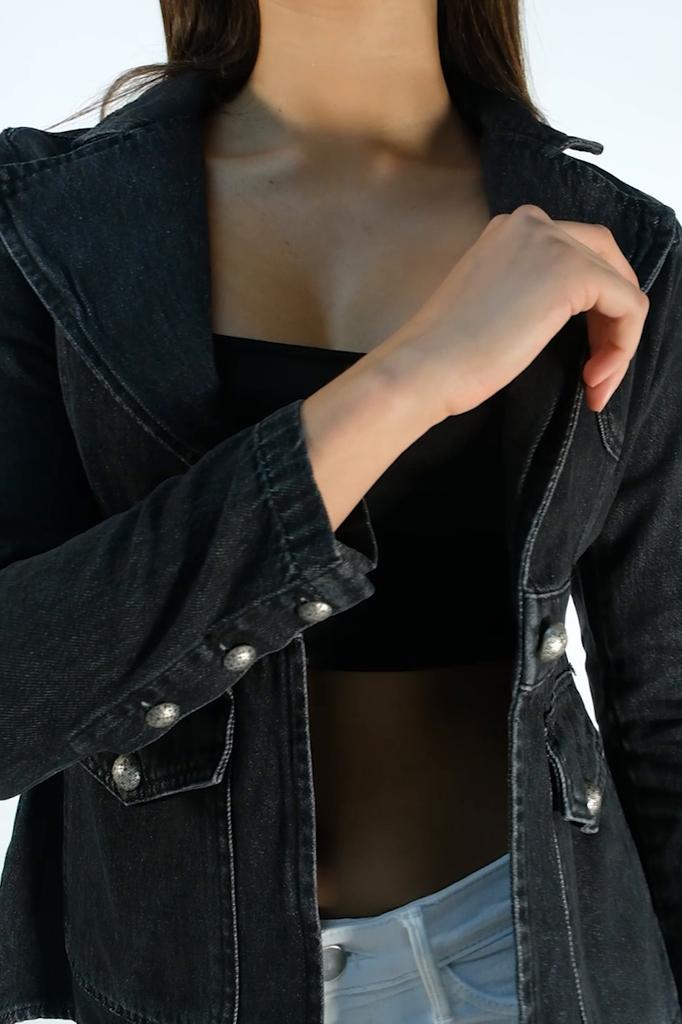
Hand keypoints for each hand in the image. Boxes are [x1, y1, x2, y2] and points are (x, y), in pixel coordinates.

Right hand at [373, 204, 648, 419]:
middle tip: (596, 369)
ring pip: (621, 285)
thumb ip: (529, 293)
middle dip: (611, 318)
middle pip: (605, 261)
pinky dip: (623, 345)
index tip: (578, 361)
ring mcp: (553, 243)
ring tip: (596, 381)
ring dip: (618, 338)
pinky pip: (629, 305)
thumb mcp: (495, 306)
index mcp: (510, 231)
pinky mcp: (572, 272)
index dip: (589, 312)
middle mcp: (533, 224)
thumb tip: (565, 314)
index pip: (575, 256)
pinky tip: (595, 378)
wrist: (423, 366)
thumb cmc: (446, 353)